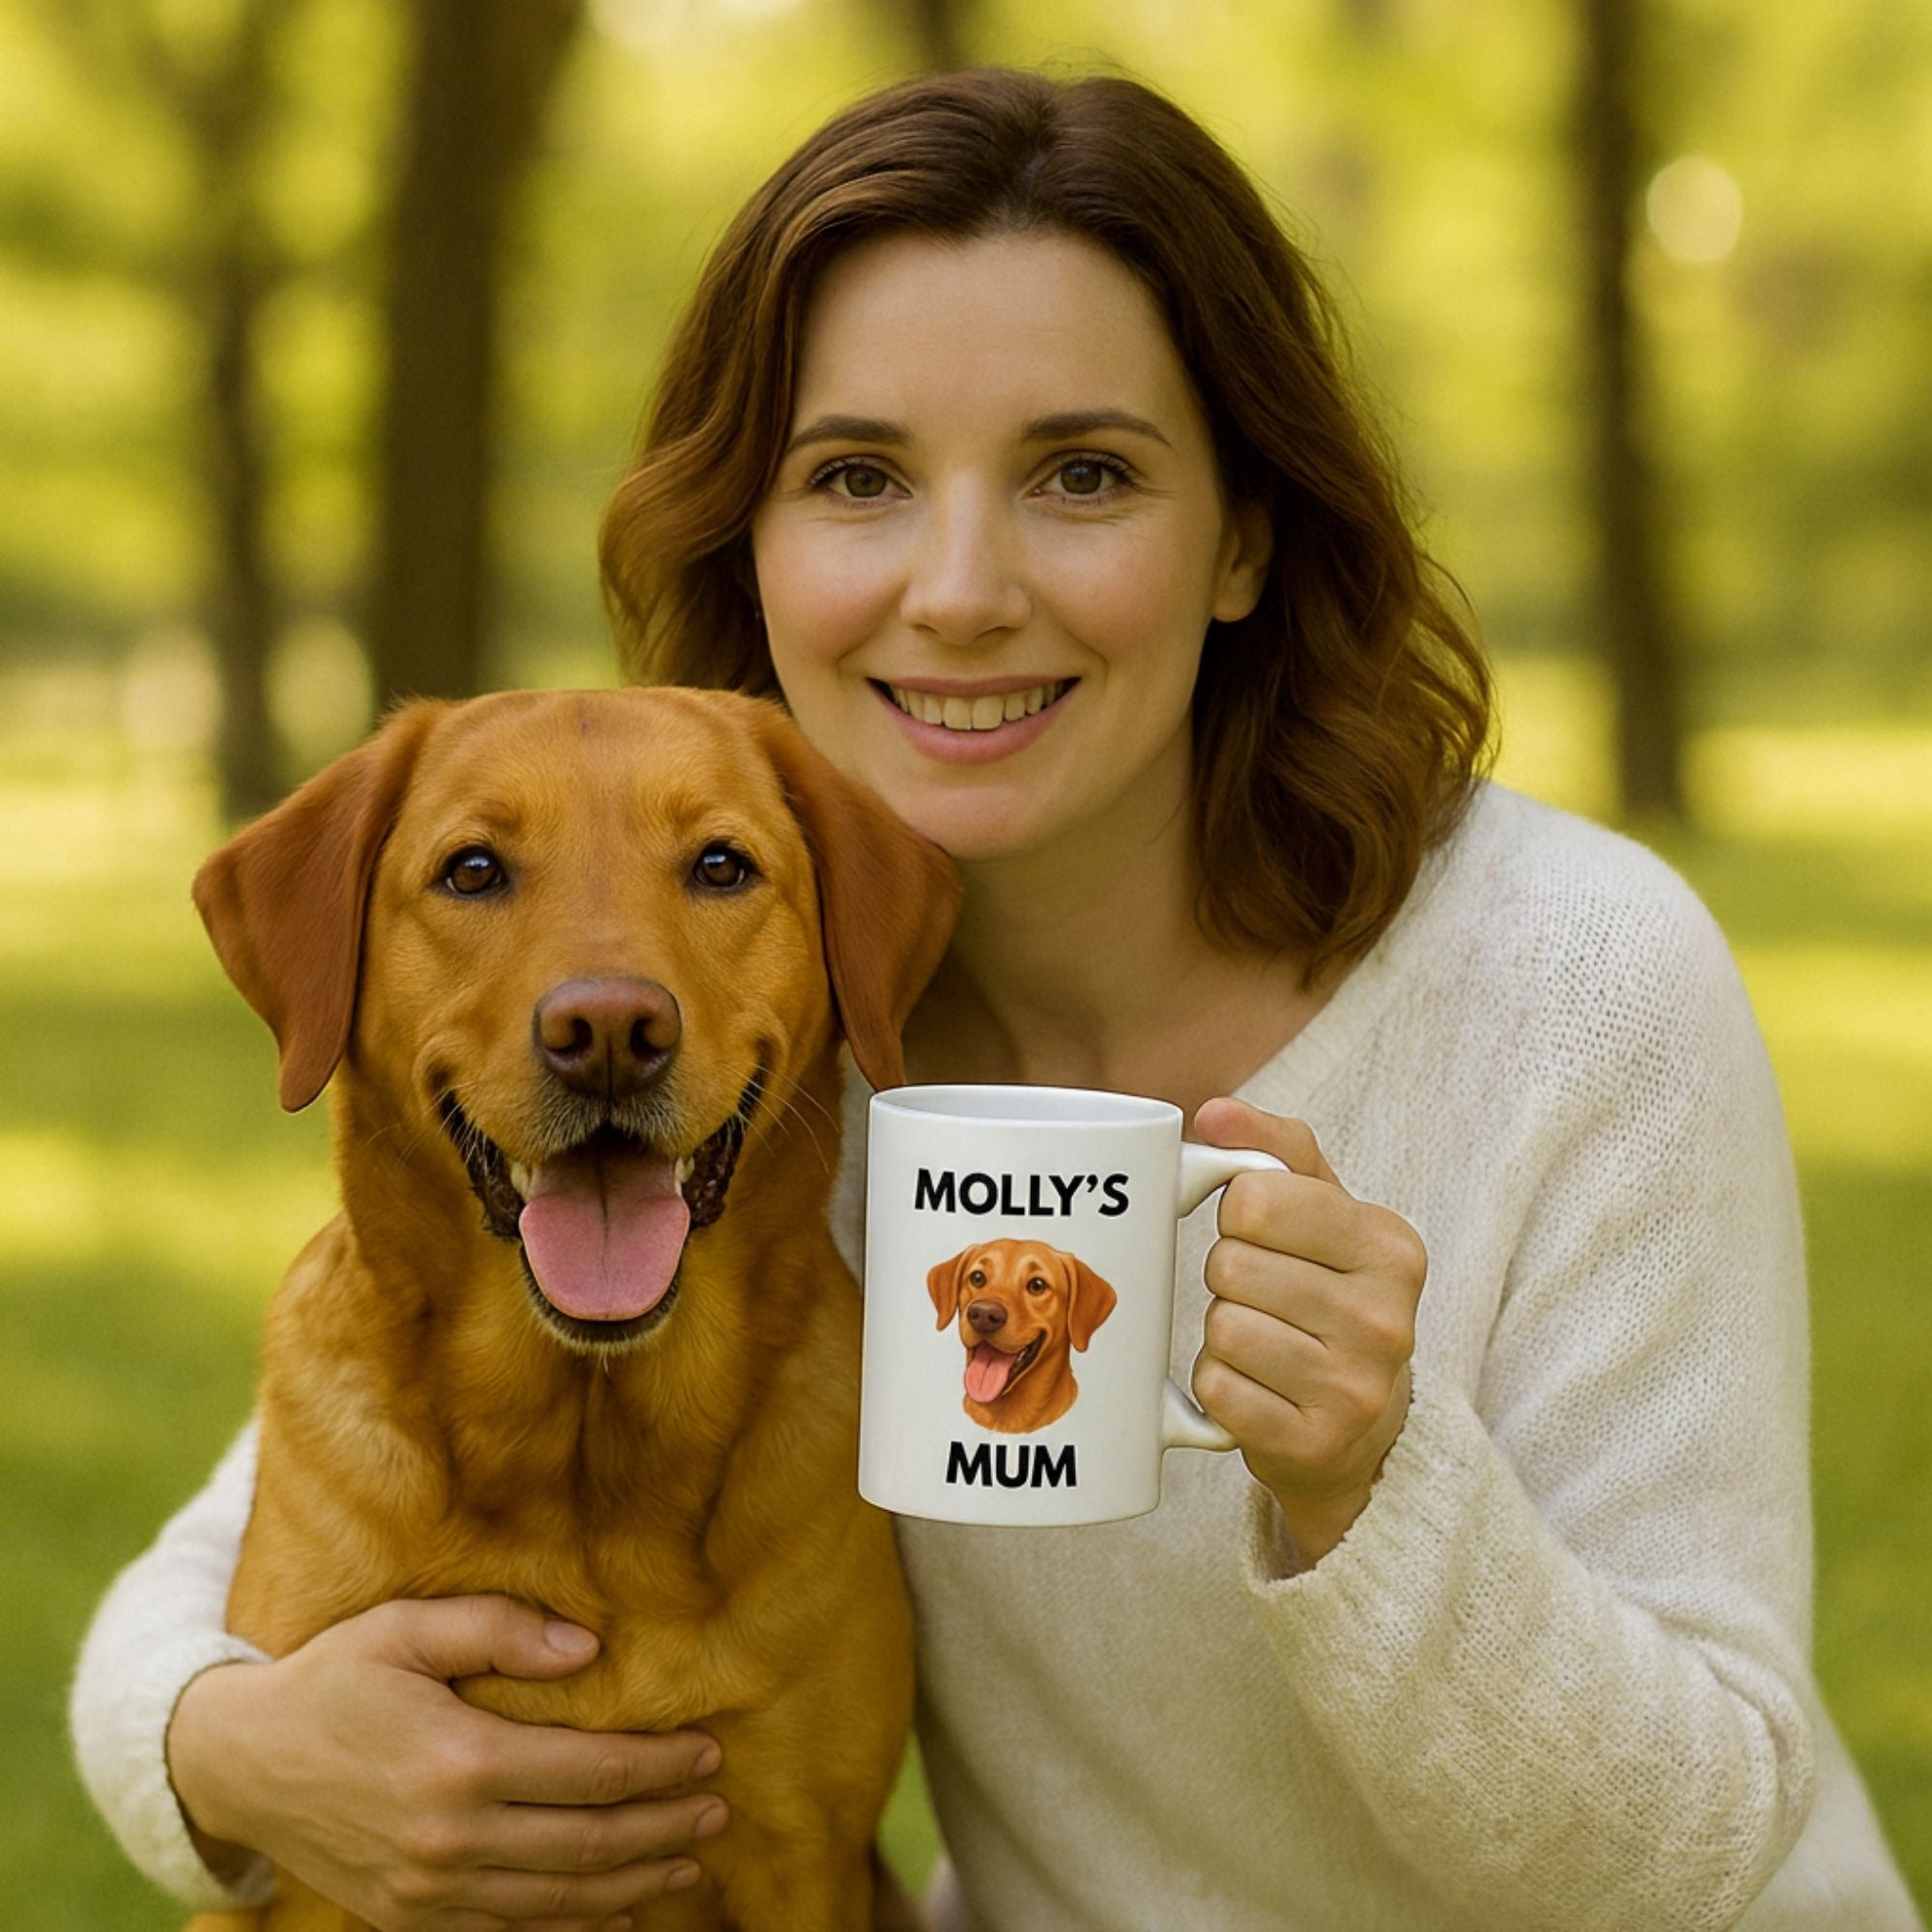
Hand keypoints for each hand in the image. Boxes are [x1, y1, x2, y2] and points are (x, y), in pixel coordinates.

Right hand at [167, 1595, 727, 1930]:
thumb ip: (500, 1628)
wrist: (239, 1762)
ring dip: (634, 1882)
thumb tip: (591, 1647)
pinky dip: (573, 1927)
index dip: (658, 1766)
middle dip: (664, 1827)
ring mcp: (428, 1892)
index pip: (590, 1773)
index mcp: (459, 1760)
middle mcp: (450, 1839)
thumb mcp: (406, 1628)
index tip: (708, 1750)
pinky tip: (619, 1911)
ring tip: (690, 1861)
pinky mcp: (409, 1919)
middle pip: (587, 1844)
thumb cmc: (333, 1678)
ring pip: (558, 1901)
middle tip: (717, 1810)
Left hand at [1191, 1097, 1425, 1566]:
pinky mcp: (1313, 1445)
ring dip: (1222, 1333)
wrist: (1363, 1429)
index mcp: (1390, 1245)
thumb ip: (1271, 1147)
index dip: (1238, 1212)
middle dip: (1228, 1275)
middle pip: (1230, 1264)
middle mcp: (1385, 1318)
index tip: (1261, 1231)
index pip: (1255, 1198)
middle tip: (1263, 1295)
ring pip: (1222, 1328)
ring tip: (1263, 1341)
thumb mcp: (1321, 1209)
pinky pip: (1216, 1389)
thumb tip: (1214, 1113)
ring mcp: (1355, 1389)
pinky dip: (1218, 1385)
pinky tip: (1256, 1386)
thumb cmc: (1329, 1293)